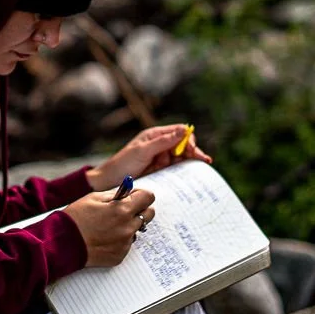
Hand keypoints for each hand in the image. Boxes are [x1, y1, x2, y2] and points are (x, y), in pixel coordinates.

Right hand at [64, 188, 155, 266]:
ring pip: (136, 230)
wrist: (63, 243)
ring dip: (128, 225)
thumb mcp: (94, 197)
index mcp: (122, 210)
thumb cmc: (76, 217)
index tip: (134, 196)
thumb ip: (117, 194)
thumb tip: (130, 193)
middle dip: (139, 209)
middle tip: (124, 210)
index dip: (141, 195)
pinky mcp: (120, 255)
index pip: (148, 197)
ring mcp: (125, 243)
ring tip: (109, 226)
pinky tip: (104, 238)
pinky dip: (119, 239)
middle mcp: (128, 227)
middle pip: (149, 214)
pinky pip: (127, 244)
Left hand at [85, 124, 212, 192]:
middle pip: (183, 144)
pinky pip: (176, 169)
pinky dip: (185, 171)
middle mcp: (160, 145)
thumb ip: (163, 141)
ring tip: (202, 166)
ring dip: (191, 161)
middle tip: (203, 160)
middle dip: (193, 151)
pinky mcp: (161, 171)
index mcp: (155, 135)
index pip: (178, 131)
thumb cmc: (123, 164)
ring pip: (182, 157)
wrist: (110, 182)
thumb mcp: (143, 151)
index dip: (188, 138)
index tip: (191, 149)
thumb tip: (184, 130)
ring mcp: (161, 158)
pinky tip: (193, 173)